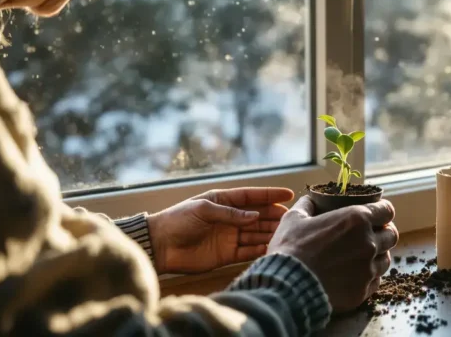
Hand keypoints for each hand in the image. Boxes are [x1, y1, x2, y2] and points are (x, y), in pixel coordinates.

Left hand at [149, 187, 293, 273]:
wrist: (160, 246)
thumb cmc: (177, 220)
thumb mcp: (203, 209)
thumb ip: (229, 213)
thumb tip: (254, 216)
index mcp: (223, 201)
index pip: (252, 196)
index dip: (270, 195)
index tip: (288, 195)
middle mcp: (230, 218)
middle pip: (258, 216)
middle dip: (274, 216)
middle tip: (290, 219)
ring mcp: (229, 236)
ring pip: (256, 234)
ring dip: (269, 233)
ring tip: (285, 234)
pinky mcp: (227, 254)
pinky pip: (248, 251)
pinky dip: (259, 250)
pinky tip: (271, 248)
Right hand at [268, 196, 398, 311]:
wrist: (288, 287)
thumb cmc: (291, 249)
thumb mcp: (294, 218)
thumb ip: (308, 205)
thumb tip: (311, 200)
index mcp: (356, 219)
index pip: (387, 211)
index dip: (383, 211)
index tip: (377, 214)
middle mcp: (369, 243)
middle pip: (391, 235)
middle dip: (384, 233)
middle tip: (371, 235)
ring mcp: (368, 269)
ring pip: (386, 260)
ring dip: (378, 256)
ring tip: (363, 256)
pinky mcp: (363, 291)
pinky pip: (375, 281)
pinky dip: (369, 276)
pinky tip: (356, 275)